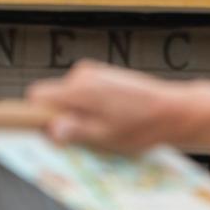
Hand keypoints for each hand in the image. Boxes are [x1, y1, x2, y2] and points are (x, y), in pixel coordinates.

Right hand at [28, 61, 196, 153]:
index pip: (36, 96)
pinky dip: (91, 106)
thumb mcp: (106, 137)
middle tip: (83, 137)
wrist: (174, 110)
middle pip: (53, 97)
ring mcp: (94, 72)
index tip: (39, 132)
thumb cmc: (143, 126)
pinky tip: (112, 118)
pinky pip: (84, 92)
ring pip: (69, 96)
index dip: (35, 116)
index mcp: (79, 89)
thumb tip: (51, 129)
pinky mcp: (105, 74)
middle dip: (61, 117)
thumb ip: (76, 131)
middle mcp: (83, 74)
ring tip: (105, 128)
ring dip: (79, 114)